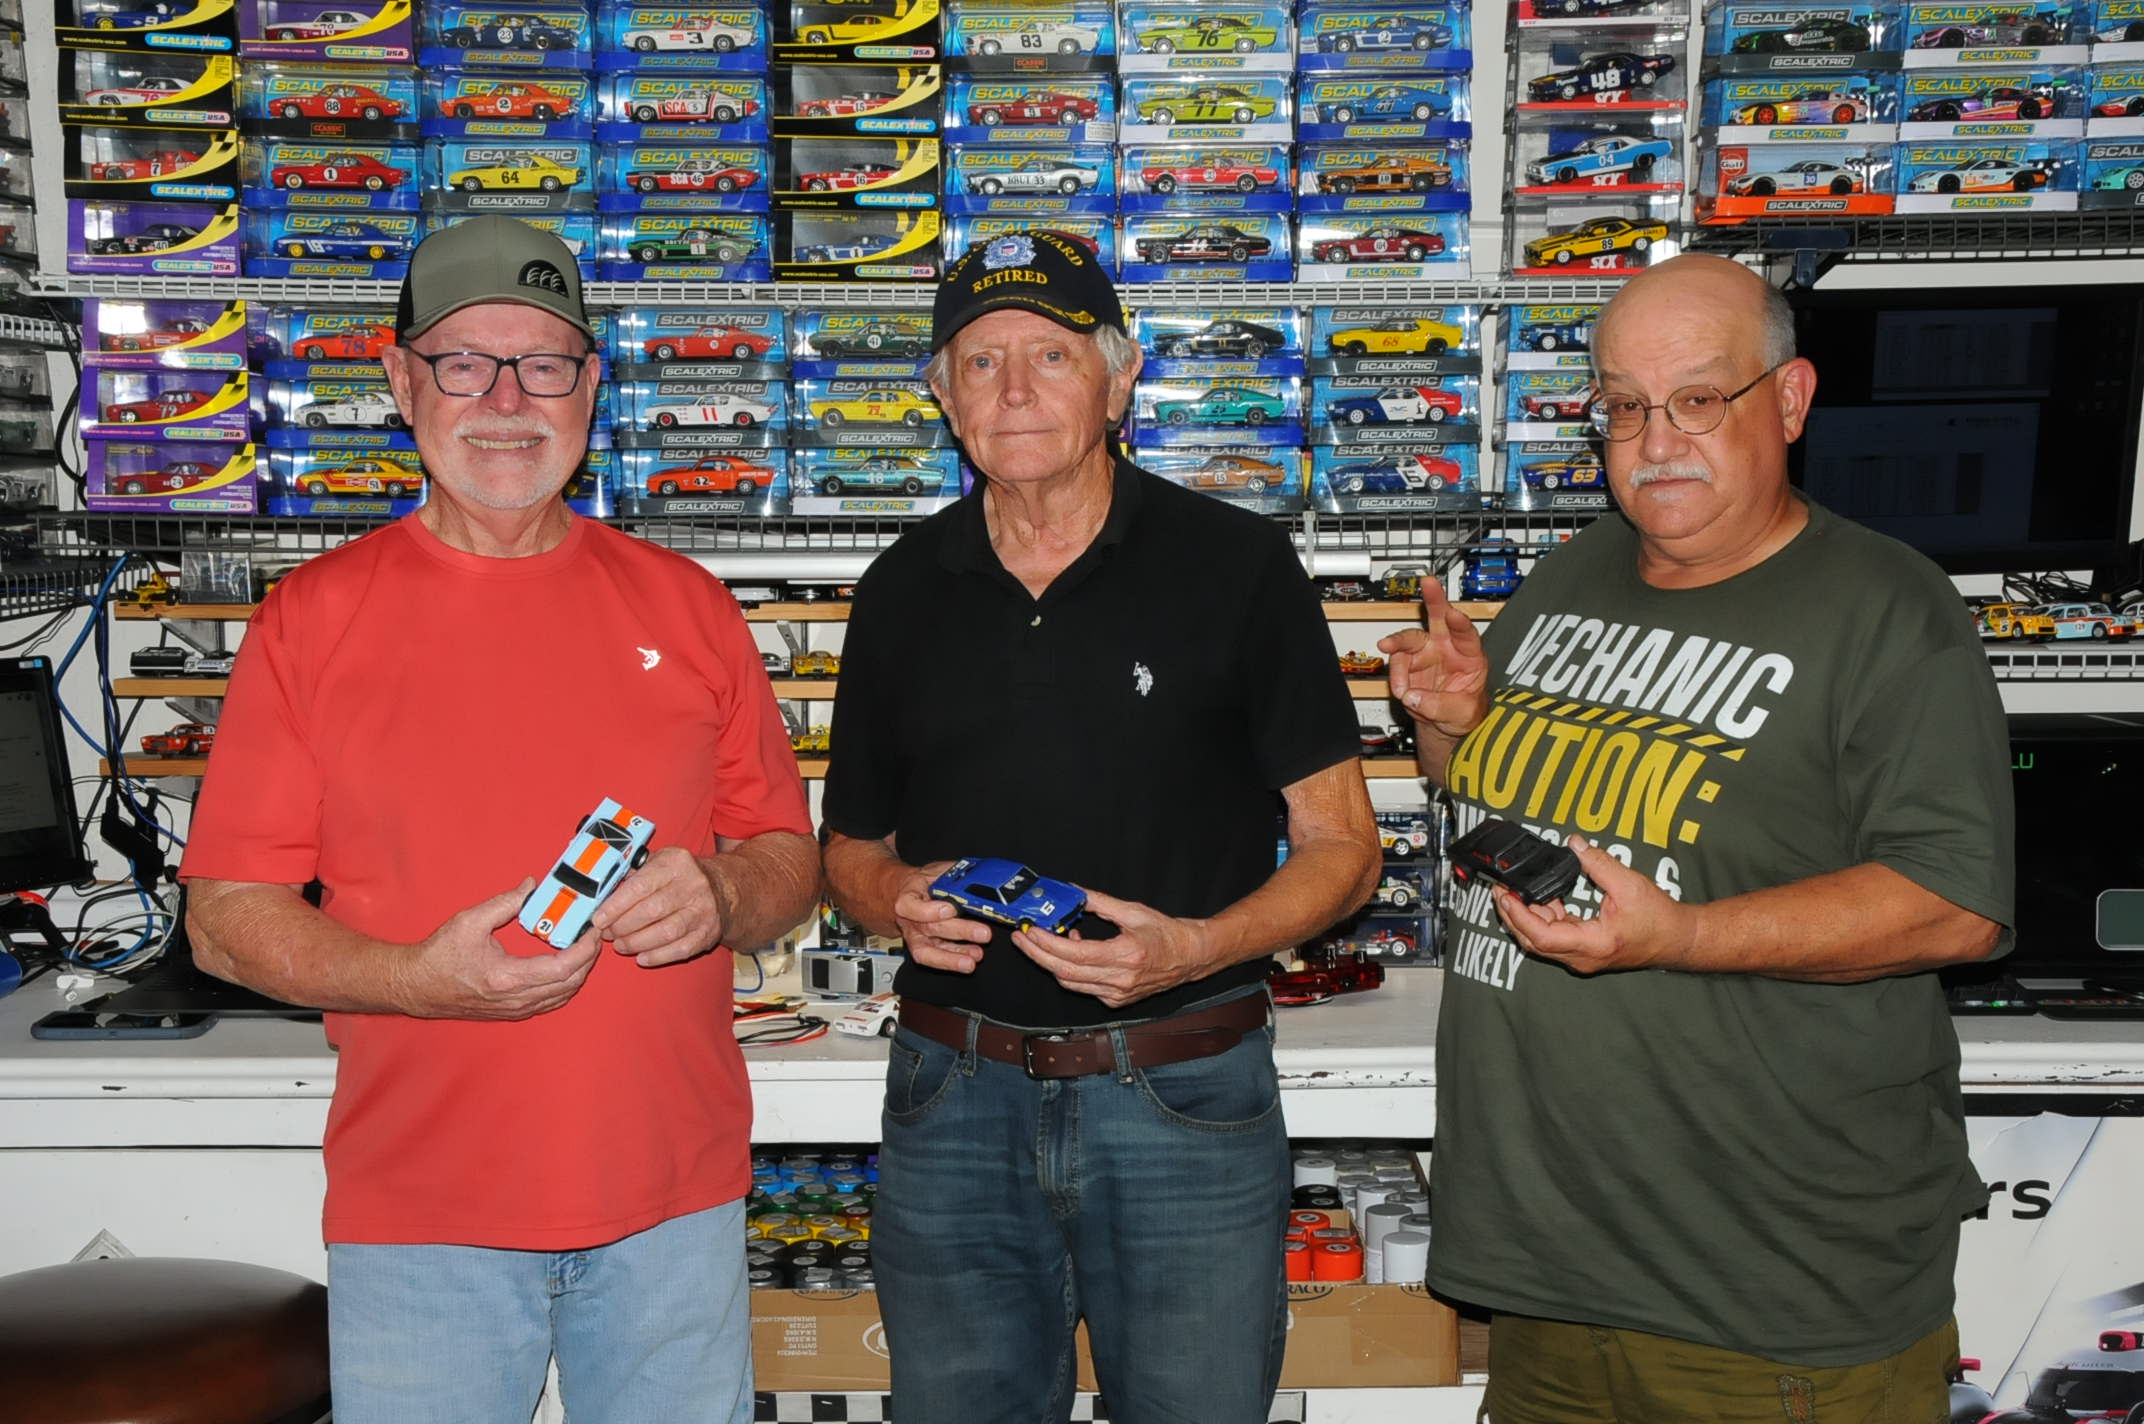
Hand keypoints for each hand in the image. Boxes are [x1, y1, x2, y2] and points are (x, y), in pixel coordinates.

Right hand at [395, 879, 600, 1019]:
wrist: (416, 986)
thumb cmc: (439, 956)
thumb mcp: (469, 921)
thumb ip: (505, 902)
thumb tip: (531, 886)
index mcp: (508, 978)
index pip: (563, 968)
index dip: (585, 949)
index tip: (594, 930)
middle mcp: (516, 999)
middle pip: (571, 983)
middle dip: (588, 958)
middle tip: (594, 934)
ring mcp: (515, 1009)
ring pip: (564, 995)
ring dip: (580, 972)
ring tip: (584, 947)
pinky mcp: (513, 1012)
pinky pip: (551, 1002)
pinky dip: (566, 985)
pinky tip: (567, 967)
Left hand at [596, 846, 724, 967]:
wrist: (722, 888)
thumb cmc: (679, 877)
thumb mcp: (659, 862)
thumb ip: (632, 874)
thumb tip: (601, 894)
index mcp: (675, 863)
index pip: (640, 886)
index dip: (616, 906)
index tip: (599, 919)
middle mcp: (693, 885)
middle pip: (651, 911)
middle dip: (623, 927)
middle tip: (608, 934)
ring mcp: (703, 911)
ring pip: (665, 933)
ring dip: (637, 943)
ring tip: (621, 945)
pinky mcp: (708, 932)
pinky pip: (680, 949)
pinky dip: (657, 957)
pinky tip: (641, 957)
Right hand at [893, 860, 990, 973]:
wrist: (905, 895)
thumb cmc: (923, 883)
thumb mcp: (935, 871)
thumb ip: (952, 873)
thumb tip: (978, 875)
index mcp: (907, 896)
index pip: (911, 906)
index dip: (930, 910)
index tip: (951, 908)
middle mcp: (909, 919)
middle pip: (930, 928)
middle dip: (959, 931)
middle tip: (983, 933)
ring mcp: (915, 936)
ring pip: (929, 951)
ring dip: (954, 956)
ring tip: (975, 957)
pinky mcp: (923, 948)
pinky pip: (936, 957)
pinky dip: (954, 960)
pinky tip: (971, 958)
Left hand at [1012, 888, 1214, 1008]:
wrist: (1190, 958)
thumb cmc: (1166, 933)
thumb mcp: (1133, 911)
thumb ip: (1099, 902)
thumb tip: (1072, 892)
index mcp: (1125, 956)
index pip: (1073, 955)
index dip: (1046, 944)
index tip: (1029, 930)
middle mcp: (1119, 981)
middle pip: (1064, 973)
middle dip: (1036, 954)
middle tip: (1020, 937)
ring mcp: (1116, 995)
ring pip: (1069, 983)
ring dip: (1050, 963)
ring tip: (1041, 940)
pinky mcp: (1115, 1001)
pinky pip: (1082, 987)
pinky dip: (1069, 970)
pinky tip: (1071, 951)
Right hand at [1378, 578, 1489, 744]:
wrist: (1445, 723)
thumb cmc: (1462, 712)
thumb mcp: (1461, 713)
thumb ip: (1440, 706)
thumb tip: (1414, 697)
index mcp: (1470, 656)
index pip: (1467, 634)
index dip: (1460, 623)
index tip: (1452, 614)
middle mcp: (1447, 647)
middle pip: (1440, 617)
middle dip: (1434, 599)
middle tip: (1428, 583)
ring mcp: (1426, 653)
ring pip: (1409, 638)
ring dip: (1397, 643)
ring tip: (1390, 656)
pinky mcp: (1408, 663)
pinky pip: (1396, 662)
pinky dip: (1396, 677)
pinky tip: (1403, 690)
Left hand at [1492, 837, 1694, 975]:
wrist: (1678, 939)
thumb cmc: (1659, 918)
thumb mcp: (1629, 884)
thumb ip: (1598, 863)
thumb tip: (1574, 844)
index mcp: (1592, 944)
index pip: (1541, 936)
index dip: (1518, 915)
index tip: (1505, 895)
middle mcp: (1582, 956)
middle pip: (1533, 941)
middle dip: (1513, 915)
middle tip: (1500, 889)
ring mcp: (1582, 956)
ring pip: (1541, 940)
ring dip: (1526, 916)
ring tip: (1515, 890)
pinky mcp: (1584, 950)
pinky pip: (1554, 936)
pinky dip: (1544, 917)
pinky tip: (1544, 897)